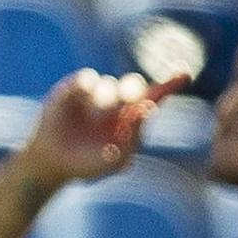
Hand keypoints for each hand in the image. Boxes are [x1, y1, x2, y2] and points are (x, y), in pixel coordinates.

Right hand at [14, 69, 190, 186]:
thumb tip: (144, 112)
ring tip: (95, 118)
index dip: (171, 83)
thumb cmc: (88, 164)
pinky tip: (84, 96)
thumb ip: (133, 142)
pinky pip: (86, 79)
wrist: (52, 163)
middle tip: (130, 100)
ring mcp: (95, 93)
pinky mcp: (72, 89)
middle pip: (134, 84)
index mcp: (132, 117)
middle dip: (134, 90)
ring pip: (109, 85)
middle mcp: (117, 101)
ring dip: (106, 101)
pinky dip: (88, 86)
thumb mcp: (115, 162)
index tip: (185, 73)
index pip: (155, 95)